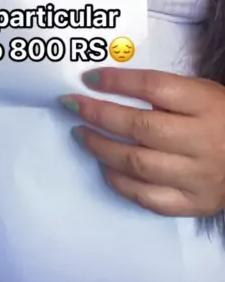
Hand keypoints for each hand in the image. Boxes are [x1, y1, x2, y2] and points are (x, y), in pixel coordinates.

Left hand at [61, 68, 224, 216]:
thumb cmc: (221, 117)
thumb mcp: (201, 92)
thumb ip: (163, 90)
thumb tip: (108, 84)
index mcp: (205, 104)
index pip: (155, 87)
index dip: (118, 81)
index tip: (89, 78)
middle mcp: (202, 141)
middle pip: (140, 127)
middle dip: (98, 114)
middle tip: (72, 105)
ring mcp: (198, 176)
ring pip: (138, 164)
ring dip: (101, 148)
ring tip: (80, 134)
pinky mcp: (194, 203)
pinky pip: (148, 197)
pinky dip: (120, 182)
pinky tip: (104, 167)